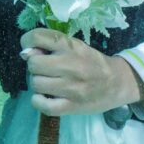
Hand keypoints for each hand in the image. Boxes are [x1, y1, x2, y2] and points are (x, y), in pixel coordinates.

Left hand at [21, 28, 143, 116]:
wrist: (117, 83)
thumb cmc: (92, 62)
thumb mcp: (75, 46)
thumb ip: (52, 45)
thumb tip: (26, 53)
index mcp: (70, 46)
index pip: (36, 37)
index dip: (27, 42)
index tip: (31, 48)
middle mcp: (70, 65)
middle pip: (33, 64)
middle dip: (34, 65)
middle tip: (43, 69)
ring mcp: (71, 87)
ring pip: (36, 83)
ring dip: (37, 83)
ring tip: (47, 82)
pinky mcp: (71, 106)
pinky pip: (43, 105)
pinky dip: (38, 101)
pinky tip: (44, 96)